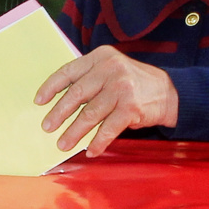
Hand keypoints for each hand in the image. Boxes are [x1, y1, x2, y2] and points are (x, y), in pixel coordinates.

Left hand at [35, 47, 178, 155]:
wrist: (170, 93)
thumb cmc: (134, 83)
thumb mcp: (112, 69)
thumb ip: (90, 78)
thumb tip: (59, 101)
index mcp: (101, 57)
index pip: (69, 71)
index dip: (51, 87)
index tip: (39, 101)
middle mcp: (111, 69)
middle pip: (77, 94)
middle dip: (59, 113)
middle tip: (47, 127)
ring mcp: (122, 88)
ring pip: (90, 114)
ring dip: (74, 132)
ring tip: (63, 144)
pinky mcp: (131, 108)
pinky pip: (108, 129)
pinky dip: (98, 142)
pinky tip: (90, 151)